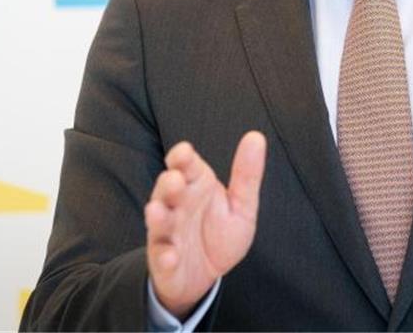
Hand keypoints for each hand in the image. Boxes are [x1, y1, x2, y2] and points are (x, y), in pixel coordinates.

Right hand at [145, 131, 266, 317]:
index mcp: (196, 186)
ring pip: (158, 221)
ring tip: (156, 211)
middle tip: (175, 180)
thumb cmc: (219, 233)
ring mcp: (167, 233)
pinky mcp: (164, 260)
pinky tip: (170, 256)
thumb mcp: (241, 205)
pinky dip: (165, 257)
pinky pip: (161, 257)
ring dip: (157, 216)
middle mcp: (177, 205)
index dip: (182, 157)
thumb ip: (247, 174)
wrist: (205, 276)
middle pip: (167, 190)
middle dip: (168, 184)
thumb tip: (256, 136)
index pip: (185, 165)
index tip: (184, 152)